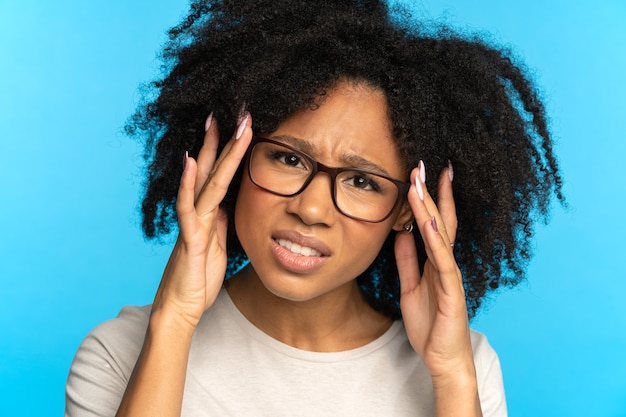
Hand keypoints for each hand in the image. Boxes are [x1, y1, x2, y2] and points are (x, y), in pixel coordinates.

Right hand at [151, 113, 252, 328]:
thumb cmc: (199, 279)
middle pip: (213, 169)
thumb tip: (227, 203)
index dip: (232, 151)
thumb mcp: (219, 246)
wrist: (181, 309)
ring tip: (216, 122)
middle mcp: (200, 213)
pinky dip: (189, 184)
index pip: (222, 176)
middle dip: (224, 139)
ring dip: (212, 151)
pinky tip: (190, 161)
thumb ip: (221, 222)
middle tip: (233, 109)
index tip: (243, 126)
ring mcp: (193, 223)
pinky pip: (189, 208)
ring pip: (205, 181)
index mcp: (210, 214)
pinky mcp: (191, 239)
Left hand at [394, 161, 474, 381]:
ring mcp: (451, 276)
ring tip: (424, 181)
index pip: (434, 224)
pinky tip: (430, 221)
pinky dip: (437, 240)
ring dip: (432, 207)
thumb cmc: (430, 326)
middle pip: (441, 221)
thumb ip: (408, 262)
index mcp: (437, 263)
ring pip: (441, 235)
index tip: (421, 174)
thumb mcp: (411, 287)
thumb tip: (401, 235)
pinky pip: (443, 262)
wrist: (443, 360)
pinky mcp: (452, 292)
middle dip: (433, 192)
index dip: (428, 199)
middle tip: (425, 164)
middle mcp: (446, 264)